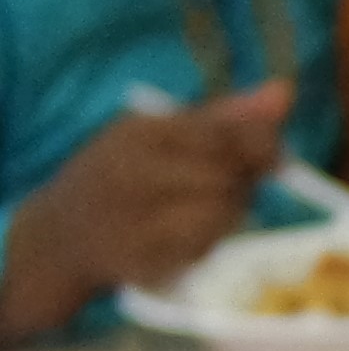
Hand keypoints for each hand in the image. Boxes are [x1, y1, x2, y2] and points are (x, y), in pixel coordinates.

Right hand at [4, 84, 289, 336]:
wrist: (63, 234)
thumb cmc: (121, 173)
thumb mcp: (158, 132)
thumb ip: (222, 116)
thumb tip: (283, 91)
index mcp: (138, 132)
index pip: (220, 135)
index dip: (261, 147)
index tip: (271, 157)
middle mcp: (132, 171)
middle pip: (226, 177)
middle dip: (243, 183)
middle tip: (230, 186)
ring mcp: (133, 218)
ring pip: (221, 215)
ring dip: (229, 214)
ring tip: (203, 209)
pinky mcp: (142, 258)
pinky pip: (202, 249)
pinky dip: (208, 242)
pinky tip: (186, 235)